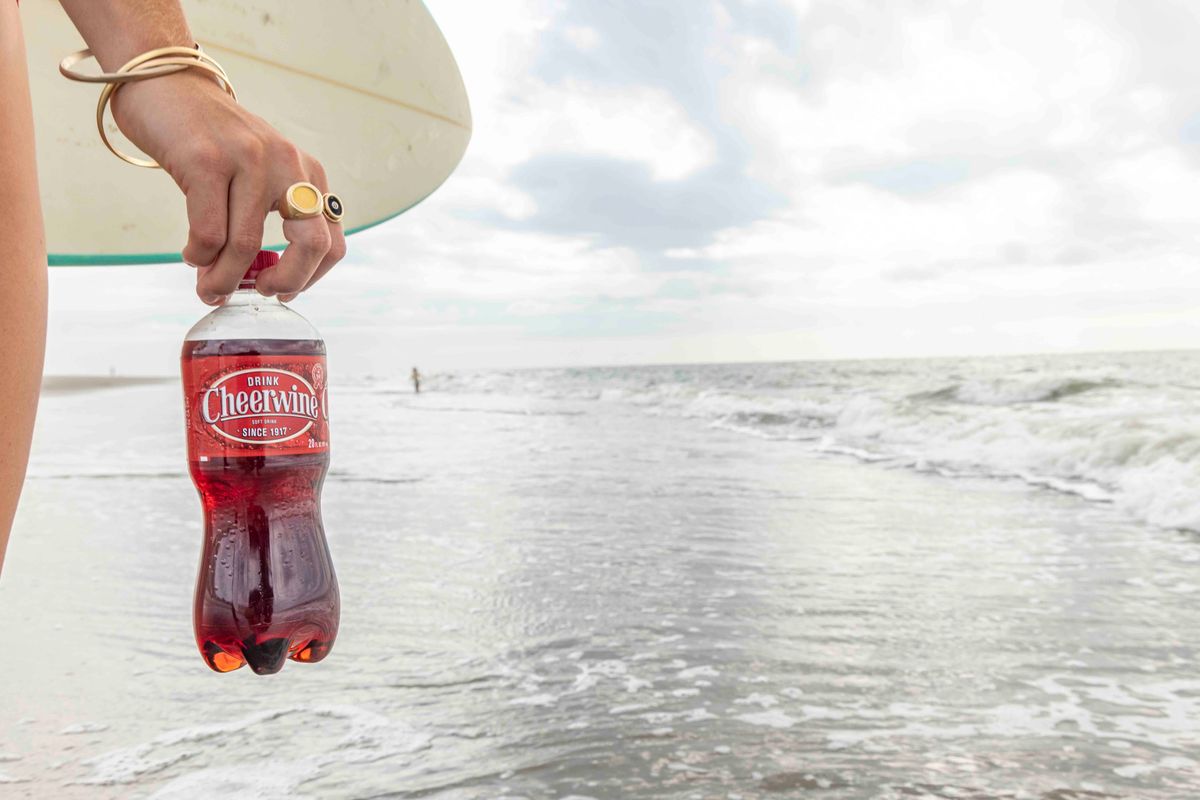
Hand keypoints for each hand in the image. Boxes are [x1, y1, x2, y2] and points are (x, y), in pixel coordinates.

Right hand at [111, 70, 346, 304]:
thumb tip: (252, 281)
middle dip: (285, 283)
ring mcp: (248, 160)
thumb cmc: (210, 140)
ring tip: (209, 287)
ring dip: (224, 278)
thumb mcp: (258, 172)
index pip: (332, 240)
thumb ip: (266, 216)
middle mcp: (287, 163)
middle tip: (256, 293)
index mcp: (307, 171)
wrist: (166, 83)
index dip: (311, 276)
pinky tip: (191, 255)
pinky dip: (198, 256)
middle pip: (309, 244)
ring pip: (246, 245)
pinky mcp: (206, 160)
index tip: (282, 290)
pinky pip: (208, 232)